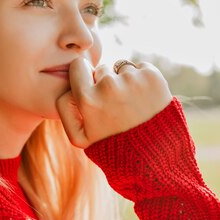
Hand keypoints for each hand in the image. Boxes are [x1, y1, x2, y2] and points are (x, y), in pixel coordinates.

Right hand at [56, 58, 172, 147]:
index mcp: (88, 100)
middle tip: (117, 108)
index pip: (78, 66)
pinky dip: (142, 80)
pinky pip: (141, 68)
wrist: (155, 154)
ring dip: (125, 82)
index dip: (84, 76)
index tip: (92, 88)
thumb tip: (68, 83)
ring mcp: (132, 79)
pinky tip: (145, 99)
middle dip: (106, 83)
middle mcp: (109, 86)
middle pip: (102, 69)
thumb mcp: (79, 136)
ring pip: (122, 69)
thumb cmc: (113, 145)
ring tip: (133, 106)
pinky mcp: (152, 76)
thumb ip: (64, 107)